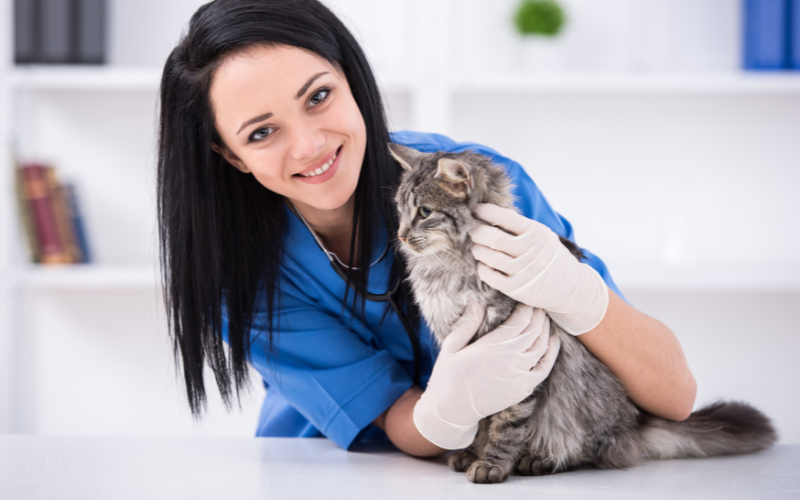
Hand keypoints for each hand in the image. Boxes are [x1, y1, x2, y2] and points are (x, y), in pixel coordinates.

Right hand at [413, 302, 560, 449]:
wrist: (452, 411)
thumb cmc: (448, 376)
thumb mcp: (451, 347)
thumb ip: (467, 324)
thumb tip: (479, 303)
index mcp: (491, 346)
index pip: (520, 320)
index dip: (527, 306)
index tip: (526, 297)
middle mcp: (509, 359)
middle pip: (534, 330)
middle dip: (538, 314)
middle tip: (537, 302)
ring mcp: (519, 375)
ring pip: (541, 346)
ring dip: (546, 329)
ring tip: (543, 317)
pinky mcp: (523, 388)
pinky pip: (544, 368)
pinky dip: (552, 352)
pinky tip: (552, 340)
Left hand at [468, 203, 608, 334]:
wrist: (571, 286)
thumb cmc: (549, 256)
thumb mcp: (542, 236)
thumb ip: (521, 226)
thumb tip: (489, 213)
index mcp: (537, 233)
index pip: (506, 218)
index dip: (486, 212)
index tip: (475, 209)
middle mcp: (531, 251)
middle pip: (494, 238)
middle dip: (477, 232)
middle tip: (470, 230)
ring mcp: (524, 271)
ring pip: (491, 258)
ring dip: (478, 250)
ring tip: (475, 247)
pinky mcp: (517, 288)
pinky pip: (492, 277)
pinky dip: (482, 269)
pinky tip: (482, 264)